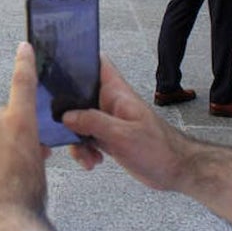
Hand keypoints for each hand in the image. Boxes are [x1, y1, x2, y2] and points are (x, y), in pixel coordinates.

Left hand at [0, 43, 55, 230]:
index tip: (23, 48)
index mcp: (21, 123)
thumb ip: (32, 148)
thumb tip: (31, 146)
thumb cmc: (26, 201)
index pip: (23, 84)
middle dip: (5, 135)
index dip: (24, 64)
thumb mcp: (39, 169)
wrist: (2, 224)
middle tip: (12, 163)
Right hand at [61, 58, 231, 225]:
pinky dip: (83, 151)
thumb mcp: (123, 135)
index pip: (96, 63)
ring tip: (86, 156)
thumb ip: (94, 122)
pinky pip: (85, 139)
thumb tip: (65, 116)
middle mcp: (108, 102)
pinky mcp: (106, 138)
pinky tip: (92, 162)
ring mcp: (106, 120)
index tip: (56, 67)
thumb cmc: (158, 148)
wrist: (176, 171)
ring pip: (77, 121)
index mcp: (116, 92)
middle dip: (65, 111)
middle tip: (60, 127)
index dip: (77, 59)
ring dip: (75, 139)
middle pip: (77, 95)